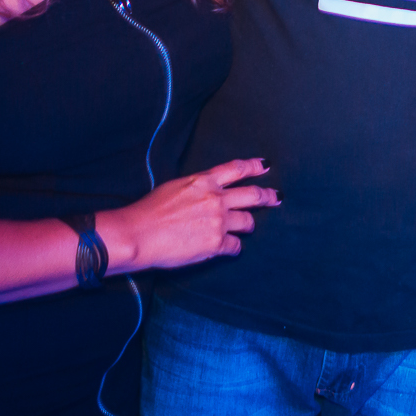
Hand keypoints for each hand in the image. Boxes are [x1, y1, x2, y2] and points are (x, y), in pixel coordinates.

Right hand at [96, 158, 277, 272]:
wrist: (138, 234)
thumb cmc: (148, 211)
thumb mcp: (175, 187)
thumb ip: (197, 188)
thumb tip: (206, 193)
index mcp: (204, 181)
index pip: (236, 169)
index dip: (254, 166)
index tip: (265, 166)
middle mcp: (216, 198)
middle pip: (252, 195)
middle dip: (268, 196)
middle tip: (277, 197)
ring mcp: (218, 221)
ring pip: (247, 221)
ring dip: (247, 225)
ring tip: (246, 227)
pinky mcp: (216, 243)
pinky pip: (235, 246)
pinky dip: (233, 247)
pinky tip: (228, 249)